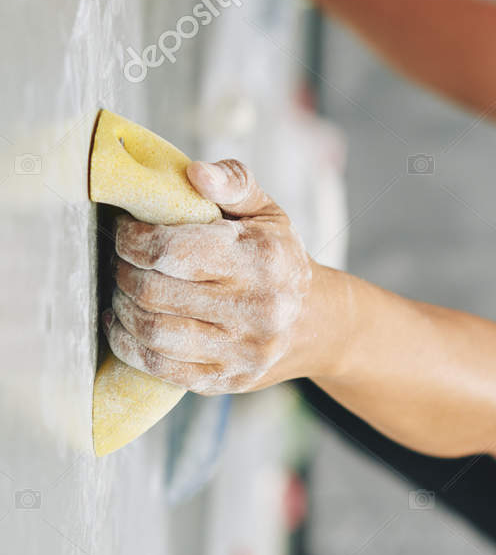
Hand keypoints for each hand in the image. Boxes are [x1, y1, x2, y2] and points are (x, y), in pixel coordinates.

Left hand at [104, 159, 315, 394]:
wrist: (315, 324)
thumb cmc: (279, 260)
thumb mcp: (266, 212)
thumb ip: (233, 183)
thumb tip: (195, 174)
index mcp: (262, 260)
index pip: (174, 250)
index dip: (134, 239)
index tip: (127, 232)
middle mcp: (257, 309)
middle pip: (154, 290)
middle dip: (123, 271)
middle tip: (121, 260)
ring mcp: (242, 351)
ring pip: (152, 331)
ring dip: (122, 308)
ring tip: (122, 290)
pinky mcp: (226, 381)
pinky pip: (159, 367)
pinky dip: (129, 344)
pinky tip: (124, 325)